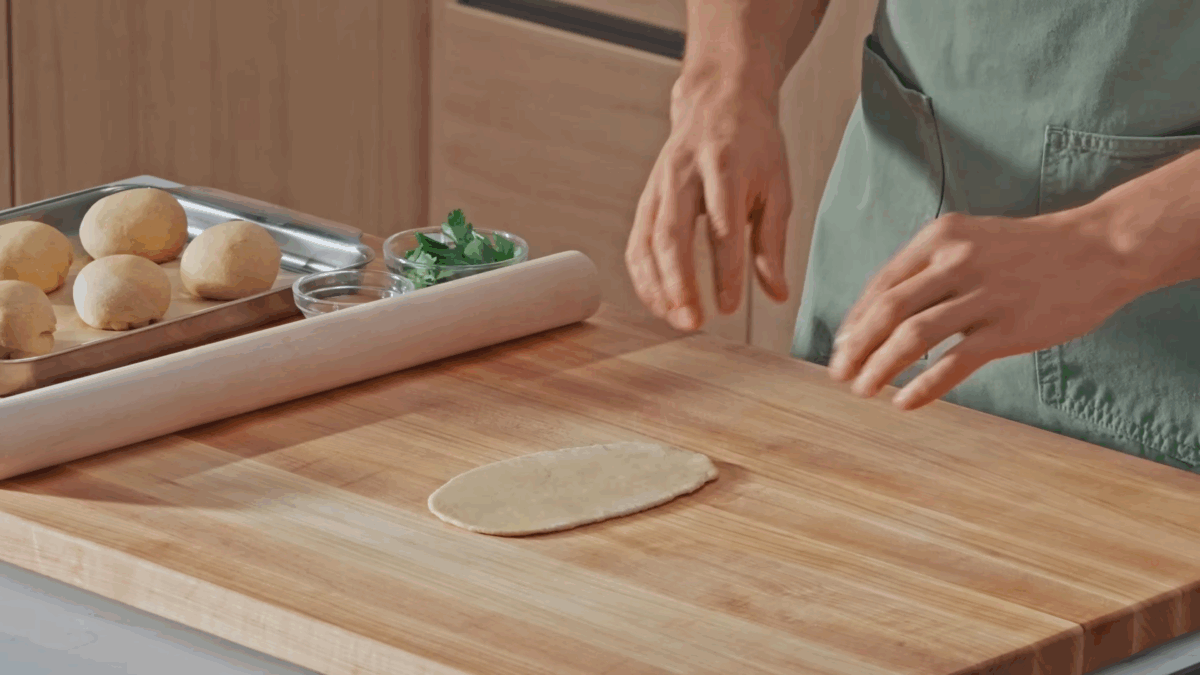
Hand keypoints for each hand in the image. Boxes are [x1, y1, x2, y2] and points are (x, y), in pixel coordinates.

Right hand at [625, 73, 792, 331]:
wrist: (719, 98)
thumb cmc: (755, 146)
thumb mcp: (777, 187)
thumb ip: (773, 244)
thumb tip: (777, 295)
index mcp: (725, 166)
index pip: (722, 227)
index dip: (725, 270)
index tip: (729, 307)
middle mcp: (684, 174)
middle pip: (672, 235)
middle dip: (679, 283)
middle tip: (692, 322)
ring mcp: (659, 185)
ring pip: (647, 241)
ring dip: (657, 286)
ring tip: (675, 319)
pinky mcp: (646, 197)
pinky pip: (636, 241)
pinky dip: (643, 276)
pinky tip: (658, 301)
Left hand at [827, 211, 1144, 409]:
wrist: (1101, 249)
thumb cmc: (1026, 251)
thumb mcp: (969, 241)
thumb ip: (925, 271)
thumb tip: (876, 316)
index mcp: (939, 238)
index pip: (880, 286)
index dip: (854, 323)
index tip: (840, 349)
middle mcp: (956, 262)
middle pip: (887, 313)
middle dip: (857, 349)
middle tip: (840, 375)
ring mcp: (984, 296)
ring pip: (913, 339)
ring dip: (881, 369)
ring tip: (864, 391)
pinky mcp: (1009, 329)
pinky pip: (953, 363)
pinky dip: (923, 387)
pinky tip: (905, 402)